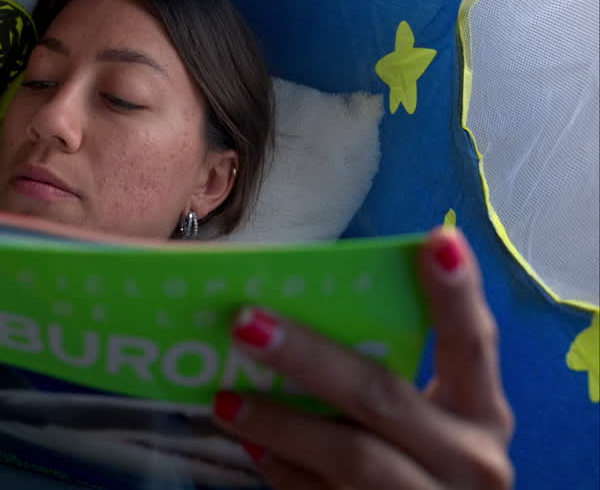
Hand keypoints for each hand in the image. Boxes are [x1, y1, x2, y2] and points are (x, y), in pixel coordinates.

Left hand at [211, 227, 512, 488]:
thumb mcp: (427, 423)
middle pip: (382, 396)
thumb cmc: (419, 466)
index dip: (457, 294)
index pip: (472, 344)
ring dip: (280, 422)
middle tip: (246, 322)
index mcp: (482, 413)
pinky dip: (282, 470)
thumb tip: (290, 316)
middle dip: (309, 357)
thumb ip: (384, 377)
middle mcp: (470, 459)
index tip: (436, 240)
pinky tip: (249, 446)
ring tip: (224, 399)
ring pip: (350, 455)